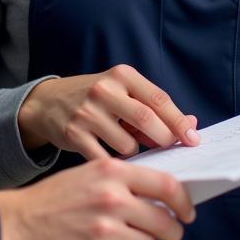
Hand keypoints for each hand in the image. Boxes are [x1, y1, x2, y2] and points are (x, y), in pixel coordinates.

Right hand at [0, 158, 194, 239]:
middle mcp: (112, 198)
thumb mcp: (89, 174)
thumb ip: (122, 181)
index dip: (184, 202)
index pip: (166, 185)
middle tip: (162, 234)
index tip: (187, 212)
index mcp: (112, 172)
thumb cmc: (54, 199)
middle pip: (164, 222)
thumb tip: (161, 194)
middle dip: (169, 232)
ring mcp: (104, 230)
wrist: (16, 224)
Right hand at [17, 65, 198, 159]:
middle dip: (163, 139)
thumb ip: (154, 108)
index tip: (193, 140)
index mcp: (121, 75)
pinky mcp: (73, 134)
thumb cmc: (95, 100)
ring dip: (135, 153)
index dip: (179, 122)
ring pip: (127, 144)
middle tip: (168, 151)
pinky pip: (106, 158)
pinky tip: (113, 159)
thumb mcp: (122, 93)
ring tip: (128, 147)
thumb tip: (191, 126)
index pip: (158, 99)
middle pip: (146, 119)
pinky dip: (116, 164)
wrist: (46, 103)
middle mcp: (104, 89)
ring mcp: (87, 112)